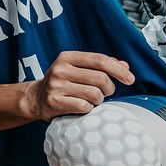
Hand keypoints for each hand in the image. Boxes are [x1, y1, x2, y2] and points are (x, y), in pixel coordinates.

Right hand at [20, 51, 134, 119]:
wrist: (35, 98)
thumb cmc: (63, 83)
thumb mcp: (78, 69)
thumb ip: (100, 66)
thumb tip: (125, 66)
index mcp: (67, 57)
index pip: (100, 60)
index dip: (118, 70)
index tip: (130, 79)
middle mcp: (60, 69)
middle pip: (101, 78)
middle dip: (109, 88)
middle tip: (105, 93)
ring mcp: (56, 85)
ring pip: (95, 94)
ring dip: (98, 100)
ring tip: (90, 99)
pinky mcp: (55, 101)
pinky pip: (85, 106)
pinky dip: (88, 109)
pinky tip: (81, 107)